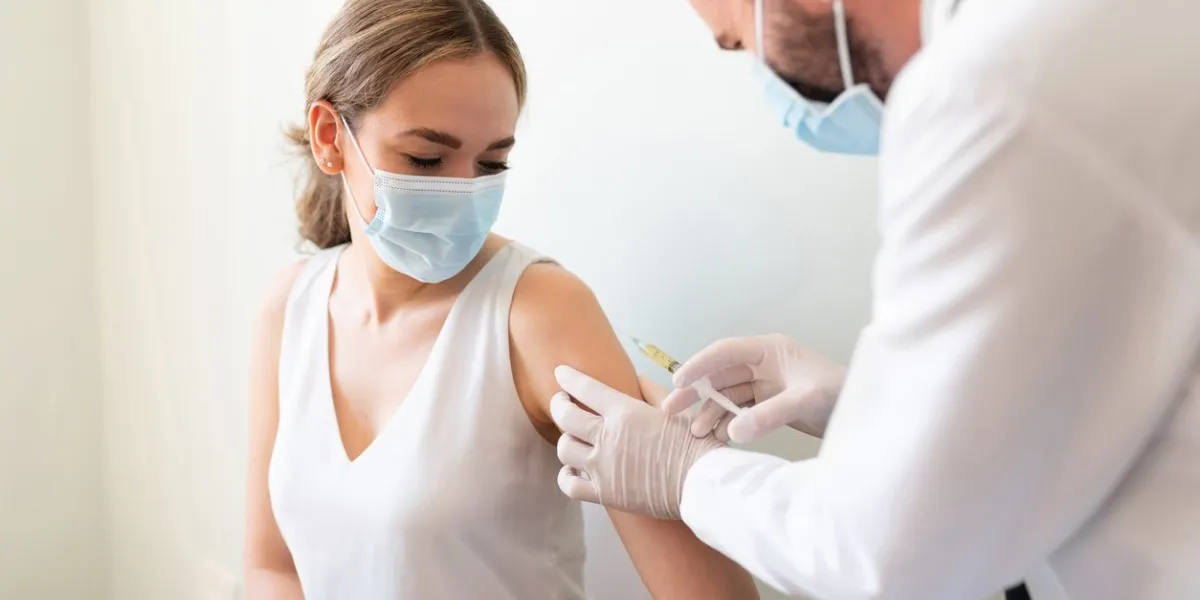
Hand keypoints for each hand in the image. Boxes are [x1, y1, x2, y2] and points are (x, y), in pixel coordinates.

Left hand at [550, 366, 722, 519]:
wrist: (702, 483)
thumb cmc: (694, 444)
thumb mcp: (674, 409)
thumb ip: (651, 391)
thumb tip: (637, 376)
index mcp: (625, 412)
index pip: (584, 388)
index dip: (568, 378)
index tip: (561, 373)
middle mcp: (608, 437)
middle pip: (564, 415)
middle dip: (559, 405)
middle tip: (562, 403)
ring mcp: (603, 467)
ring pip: (564, 448)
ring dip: (566, 439)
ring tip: (573, 437)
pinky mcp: (604, 493)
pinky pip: (569, 484)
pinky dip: (566, 475)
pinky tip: (574, 469)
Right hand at [662, 334, 845, 442]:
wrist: (867, 413)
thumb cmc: (841, 395)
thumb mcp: (805, 400)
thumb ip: (769, 415)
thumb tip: (732, 432)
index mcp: (769, 350)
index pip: (725, 352)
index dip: (699, 365)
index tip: (678, 382)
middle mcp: (764, 364)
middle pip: (720, 374)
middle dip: (696, 392)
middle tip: (670, 410)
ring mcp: (766, 384)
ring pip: (727, 396)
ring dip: (710, 412)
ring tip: (695, 434)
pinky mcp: (770, 404)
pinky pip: (740, 411)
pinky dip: (727, 423)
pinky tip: (716, 439)